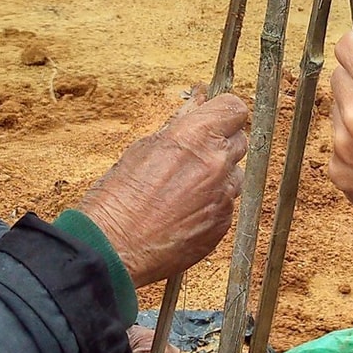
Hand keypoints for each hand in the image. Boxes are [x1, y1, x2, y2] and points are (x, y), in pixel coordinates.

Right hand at [79, 91, 248, 284]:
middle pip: (239, 141)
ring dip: (218, 175)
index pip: (234, 108)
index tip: (212, 117)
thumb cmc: (117, 198)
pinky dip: (211, 203)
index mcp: (196, 137)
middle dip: (220, 143)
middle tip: (192, 154)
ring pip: (234, 175)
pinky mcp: (222, 224)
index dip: (223, 112)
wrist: (113, 249)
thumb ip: (178, 126)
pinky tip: (183, 211)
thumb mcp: (142, 148)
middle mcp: (217, 164)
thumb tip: (196, 102)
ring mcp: (223, 197)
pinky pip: (226, 204)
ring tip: (183, 188)